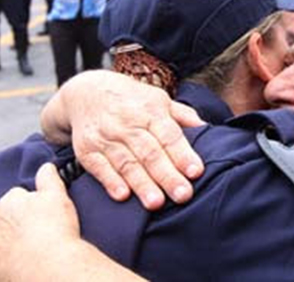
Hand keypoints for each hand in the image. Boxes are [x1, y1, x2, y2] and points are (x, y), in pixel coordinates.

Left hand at [0, 164, 80, 281]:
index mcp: (6, 203)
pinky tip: (5, 264)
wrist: (51, 268)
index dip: (26, 205)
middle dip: (4, 220)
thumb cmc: (56, 232)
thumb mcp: (58, 198)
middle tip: (25, 230)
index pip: (13, 197)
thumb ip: (49, 179)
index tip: (36, 215)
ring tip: (12, 246)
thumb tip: (46, 166)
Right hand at [42, 70, 205, 209]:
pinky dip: (110, 181)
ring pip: (127, 163)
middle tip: (183, 195)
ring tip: (156, 203)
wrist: (87, 92)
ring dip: (141, 184)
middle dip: (167, 175)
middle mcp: (128, 123)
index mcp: (151, 110)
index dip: (183, 154)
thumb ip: (182, 115)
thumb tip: (206, 128)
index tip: (196, 172)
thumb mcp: (158, 99)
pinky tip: (122, 196)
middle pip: (150, 152)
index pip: (169, 135)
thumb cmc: (132, 101)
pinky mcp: (87, 149)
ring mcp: (106, 137)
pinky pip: (99, 167)